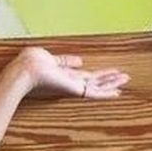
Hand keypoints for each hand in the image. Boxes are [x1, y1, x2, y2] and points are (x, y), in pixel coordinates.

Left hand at [10, 47, 129, 99]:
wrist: (25, 72)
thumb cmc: (30, 63)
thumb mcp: (49, 57)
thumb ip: (65, 60)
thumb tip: (80, 60)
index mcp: (61, 73)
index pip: (81, 74)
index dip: (93, 73)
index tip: (104, 73)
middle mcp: (68, 82)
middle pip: (93, 80)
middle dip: (108, 79)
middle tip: (123, 77)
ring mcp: (73, 87)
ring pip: (97, 86)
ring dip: (112, 83)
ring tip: (126, 80)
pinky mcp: (75, 90)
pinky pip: (94, 93)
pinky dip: (107, 93)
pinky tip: (118, 92)